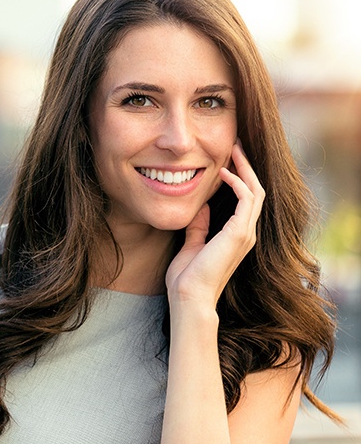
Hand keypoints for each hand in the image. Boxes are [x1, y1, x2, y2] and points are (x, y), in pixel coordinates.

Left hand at [165, 140, 264, 307]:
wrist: (189, 297)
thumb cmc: (187, 278)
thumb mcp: (191, 245)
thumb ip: (199, 227)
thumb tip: (200, 209)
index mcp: (236, 237)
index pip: (245, 201)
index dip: (239, 179)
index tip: (227, 161)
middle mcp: (246, 234)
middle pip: (255, 191)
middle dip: (246, 167)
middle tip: (236, 146)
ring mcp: (245, 233)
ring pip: (255, 191)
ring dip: (245, 169)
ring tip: (234, 150)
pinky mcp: (240, 233)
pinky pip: (247, 198)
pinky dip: (238, 182)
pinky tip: (224, 171)